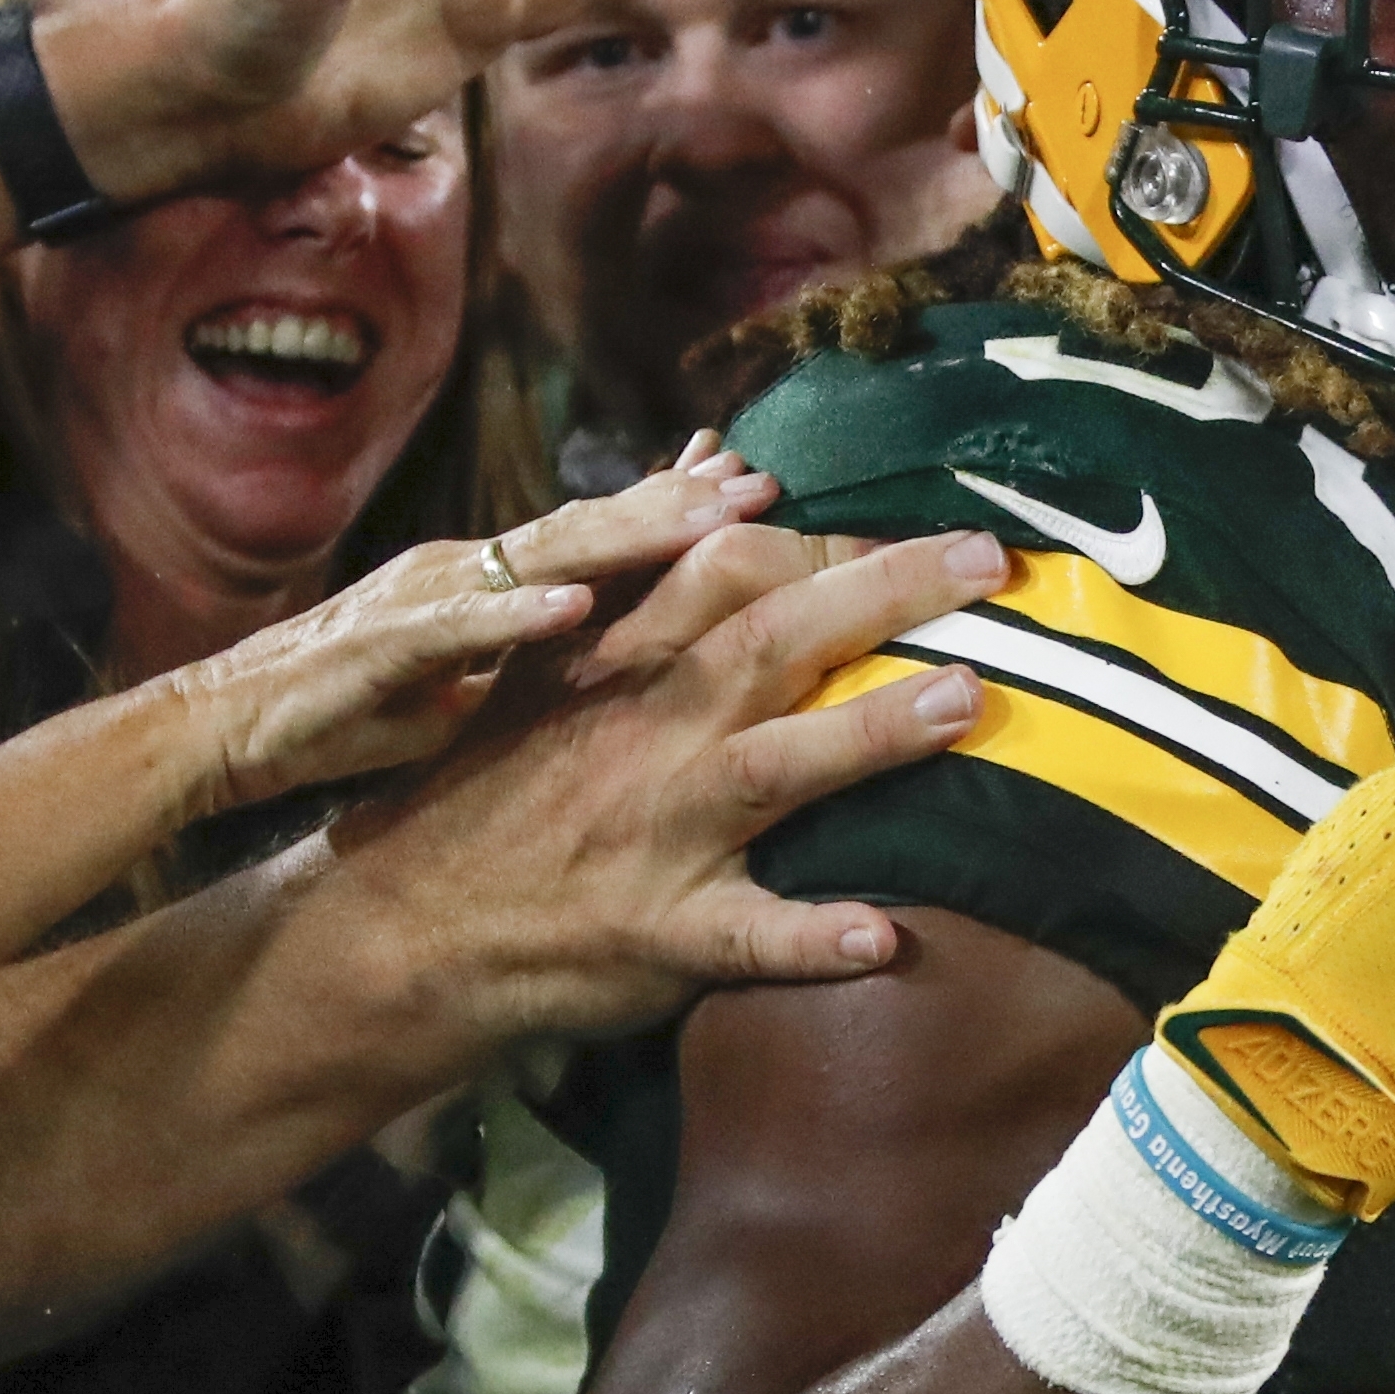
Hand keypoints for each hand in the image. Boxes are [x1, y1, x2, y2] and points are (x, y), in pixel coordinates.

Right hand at [164, 443, 780, 809]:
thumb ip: (528, 666)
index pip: (595, 534)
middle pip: (586, 526)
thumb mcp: (459, 690)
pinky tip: (573, 608)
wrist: (217, 735)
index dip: (674, 507)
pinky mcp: (374, 647)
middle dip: (676, 501)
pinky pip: (454, 628)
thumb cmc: (340, 716)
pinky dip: (515, 616)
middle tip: (761, 478)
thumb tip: (611, 670)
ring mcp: (418, 600)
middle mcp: (459, 571)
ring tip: (703, 517)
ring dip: (624, 534)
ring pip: (537, 555)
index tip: (755, 483)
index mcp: (483, 584)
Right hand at [333, 521, 1010, 1045]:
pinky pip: (742, 939)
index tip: (928, 519)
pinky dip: (809, 938)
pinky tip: (884, 937)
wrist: (404, 924)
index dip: (828, 538)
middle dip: (881, 594)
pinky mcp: (657, 935)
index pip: (728, 567)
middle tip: (990, 563)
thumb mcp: (549, 657)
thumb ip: (644, 562)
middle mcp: (646, 732)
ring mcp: (654, 834)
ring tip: (965, 700)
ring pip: (771, 770)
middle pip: (771, 642)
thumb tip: (714, 454)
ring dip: (870, 733)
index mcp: (622, 661)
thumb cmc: (497, 785)